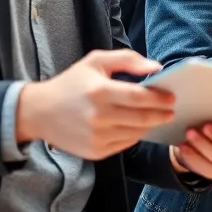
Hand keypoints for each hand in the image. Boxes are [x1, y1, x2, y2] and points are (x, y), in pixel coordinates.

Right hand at [15, 49, 174, 160]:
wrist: (40, 112)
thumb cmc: (71, 83)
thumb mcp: (96, 61)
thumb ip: (128, 60)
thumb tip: (156, 67)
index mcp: (100, 91)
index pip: (140, 97)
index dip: (160, 98)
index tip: (171, 97)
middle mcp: (99, 117)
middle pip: (142, 118)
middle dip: (161, 114)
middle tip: (170, 110)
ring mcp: (97, 137)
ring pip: (136, 133)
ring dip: (148, 125)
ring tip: (152, 116)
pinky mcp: (96, 152)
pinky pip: (125, 144)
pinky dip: (134, 135)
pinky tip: (134, 126)